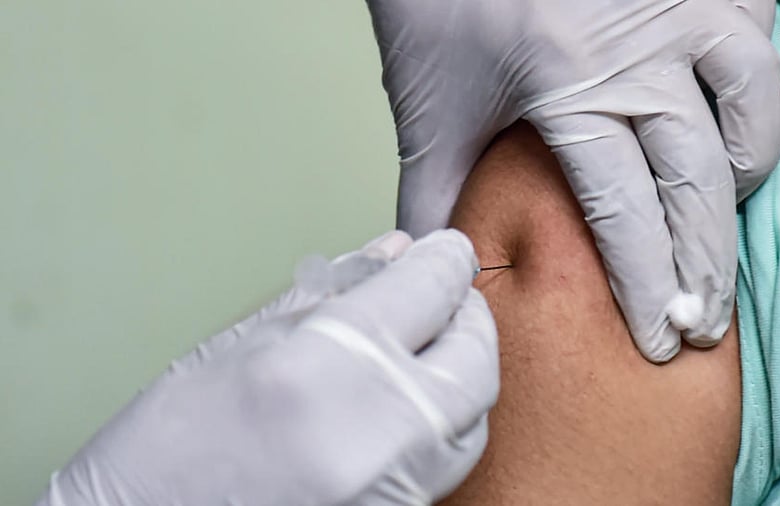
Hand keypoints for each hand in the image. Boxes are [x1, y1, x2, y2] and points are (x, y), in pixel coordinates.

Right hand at [38, 229, 498, 505]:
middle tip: (442, 295)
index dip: (445, 258)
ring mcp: (394, 488)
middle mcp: (374, 433)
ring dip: (462, 367)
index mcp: (325, 367)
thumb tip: (391, 255)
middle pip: (475, 355)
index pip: (430, 289)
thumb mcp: (233, 348)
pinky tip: (405, 397)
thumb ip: (326, 297)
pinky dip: (441, 418)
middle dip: (468, 313)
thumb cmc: (160, 454)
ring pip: (472, 413)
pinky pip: (446, 459)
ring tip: (424, 344)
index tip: (444, 249)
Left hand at [368, 0, 779, 361]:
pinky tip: (726, 118)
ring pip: (748, 94)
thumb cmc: (436, 1)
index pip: (629, 209)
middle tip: (703, 317)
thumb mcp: (430, 104)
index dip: (649, 285)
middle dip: (707, 261)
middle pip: (698, 174)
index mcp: (570, 80)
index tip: (660, 336)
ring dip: (742, 164)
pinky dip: (750, 83)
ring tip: (719, 211)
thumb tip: (436, 266)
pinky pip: (755, 27)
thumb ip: (434, 193)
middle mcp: (640, 40)